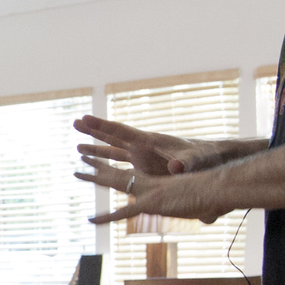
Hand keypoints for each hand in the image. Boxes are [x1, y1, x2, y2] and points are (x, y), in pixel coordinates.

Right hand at [72, 115, 216, 182]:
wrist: (209, 159)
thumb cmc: (203, 157)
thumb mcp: (194, 160)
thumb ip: (185, 163)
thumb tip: (177, 167)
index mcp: (149, 141)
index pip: (121, 131)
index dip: (103, 125)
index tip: (85, 118)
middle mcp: (142, 145)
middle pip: (113, 135)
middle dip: (94, 130)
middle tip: (75, 122)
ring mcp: (142, 155)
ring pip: (114, 150)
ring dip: (97, 148)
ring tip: (77, 146)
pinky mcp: (145, 166)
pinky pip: (121, 163)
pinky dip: (108, 163)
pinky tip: (98, 165)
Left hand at [75, 157, 224, 226]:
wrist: (220, 189)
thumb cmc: (216, 197)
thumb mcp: (206, 206)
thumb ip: (204, 212)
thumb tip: (209, 218)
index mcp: (160, 184)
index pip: (134, 176)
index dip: (119, 172)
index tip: (106, 168)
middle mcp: (151, 183)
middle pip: (119, 173)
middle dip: (99, 167)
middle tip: (82, 159)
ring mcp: (149, 191)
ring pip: (116, 182)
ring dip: (95, 176)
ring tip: (76, 171)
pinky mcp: (151, 202)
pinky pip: (123, 212)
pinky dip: (106, 218)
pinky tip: (91, 220)